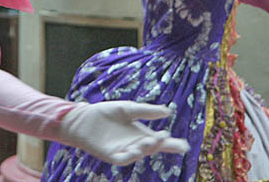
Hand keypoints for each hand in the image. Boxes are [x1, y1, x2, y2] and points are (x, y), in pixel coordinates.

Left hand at [59, 101, 188, 165]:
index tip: (185, 145)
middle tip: (167, 138)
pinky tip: (135, 148)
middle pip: (152, 148)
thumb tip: (168, 110)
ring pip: (139, 153)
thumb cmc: (105, 114)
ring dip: (146, 147)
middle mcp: (136, 144)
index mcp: (141, 134)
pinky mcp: (112, 156)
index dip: (173, 144)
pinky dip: (130, 155)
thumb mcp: (127, 109)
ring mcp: (124, 151)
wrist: (82, 118)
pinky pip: (123, 159)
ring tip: (152, 138)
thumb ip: (146, 110)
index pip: (160, 141)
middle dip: (161, 145)